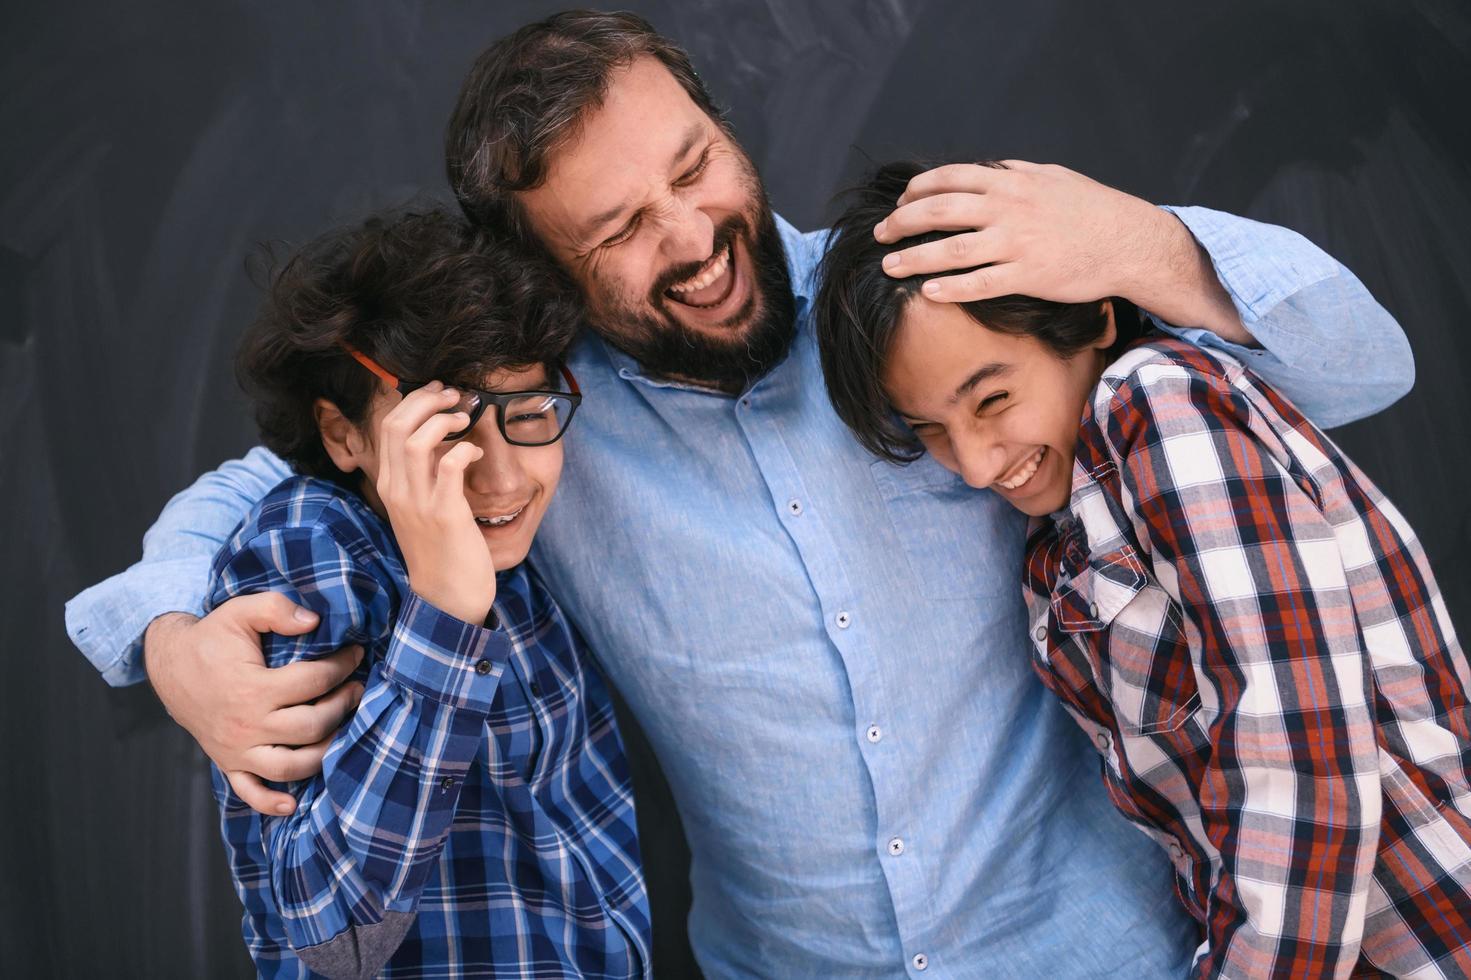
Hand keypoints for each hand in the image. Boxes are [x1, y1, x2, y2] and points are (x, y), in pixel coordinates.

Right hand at [144, 596, 364, 815]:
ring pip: (291, 767)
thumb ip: (276, 609)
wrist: (169, 665)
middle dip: (342, 706)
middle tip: (357, 688)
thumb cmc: (211, 638)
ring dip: (324, 752)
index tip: (355, 655)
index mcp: (252, 688)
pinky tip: (293, 804)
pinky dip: (270, 802)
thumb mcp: (239, 611)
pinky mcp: (227, 762)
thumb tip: (315, 621)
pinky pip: (249, 792)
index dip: (341, 666)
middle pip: (311, 727)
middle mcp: (246, 725)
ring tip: (343, 727)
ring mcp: (236, 749)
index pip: (313, 681)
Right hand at [375, 382, 496, 623]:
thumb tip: (442, 439)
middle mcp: (397, 491)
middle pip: (397, 425)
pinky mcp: (444, 514)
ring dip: (443, 419)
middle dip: (426, 400)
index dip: (413, 401)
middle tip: (455, 396)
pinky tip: (476, 452)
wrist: (446, 596)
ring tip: (465, 417)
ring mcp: (418, 503)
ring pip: (416, 440)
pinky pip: (448, 466)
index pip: (388, 427)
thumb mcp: (421, 507)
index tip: (439, 393)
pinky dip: (464, 449)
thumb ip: (423, 476)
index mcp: (389, 485)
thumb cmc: (440, 549)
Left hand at [874, 161, 1247, 340]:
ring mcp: (1017, 243)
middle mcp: (1008, 209)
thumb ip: (1015, 172)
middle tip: (880, 235)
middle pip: (939, 211)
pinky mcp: (1029, 276)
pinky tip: (928, 292)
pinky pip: (980, 283)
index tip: (900, 201)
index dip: (917, 190)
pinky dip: (950, 288)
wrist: (1130, 241)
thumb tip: (987, 168)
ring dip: (914, 258)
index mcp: (1011, 182)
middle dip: (902, 222)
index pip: (950, 179)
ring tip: (888, 266)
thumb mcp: (1051, 176)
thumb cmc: (1091, 208)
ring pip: (952, 250)